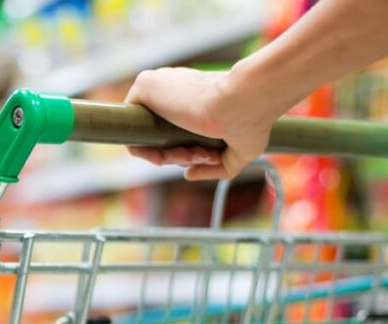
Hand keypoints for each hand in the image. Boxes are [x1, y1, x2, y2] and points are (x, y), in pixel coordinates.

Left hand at [124, 66, 279, 180]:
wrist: (246, 100)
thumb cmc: (254, 120)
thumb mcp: (242, 150)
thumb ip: (216, 166)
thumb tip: (187, 174)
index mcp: (194, 97)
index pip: (177, 132)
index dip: (190, 152)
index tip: (210, 156)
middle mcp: (174, 91)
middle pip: (163, 138)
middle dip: (184, 155)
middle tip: (206, 155)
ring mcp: (159, 87)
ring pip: (150, 139)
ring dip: (172, 157)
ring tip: (198, 153)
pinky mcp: (144, 86)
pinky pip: (133, 134)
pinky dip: (151, 153)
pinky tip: (177, 152)